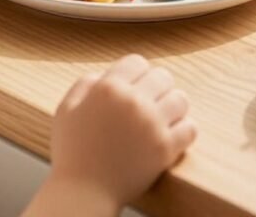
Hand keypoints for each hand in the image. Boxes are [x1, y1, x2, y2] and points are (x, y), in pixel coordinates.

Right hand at [49, 54, 195, 209]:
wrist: (83, 194)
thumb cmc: (72, 153)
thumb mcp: (66, 109)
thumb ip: (85, 83)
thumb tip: (105, 75)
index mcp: (109, 88)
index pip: (137, 61)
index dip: (137, 72)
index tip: (136, 85)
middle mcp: (133, 101)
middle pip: (163, 76)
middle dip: (157, 86)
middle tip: (151, 101)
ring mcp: (151, 125)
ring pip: (180, 99)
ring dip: (173, 106)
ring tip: (164, 116)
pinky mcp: (165, 149)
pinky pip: (190, 128)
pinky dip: (184, 130)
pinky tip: (172, 135)